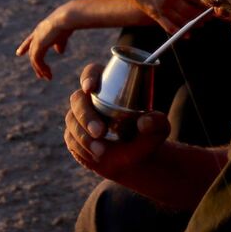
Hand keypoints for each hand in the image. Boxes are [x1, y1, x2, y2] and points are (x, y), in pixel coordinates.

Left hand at [15, 12, 74, 80]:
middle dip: (35, 64)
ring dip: (40, 69)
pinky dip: (41, 68)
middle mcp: (37, 34)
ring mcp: (37, 40)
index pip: (31, 39)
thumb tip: (59, 52)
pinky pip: (37, 60)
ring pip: (34, 58)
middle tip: (40, 75)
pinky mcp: (38, 45)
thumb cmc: (67, 23)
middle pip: (32, 51)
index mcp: (41, 29)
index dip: (25, 46)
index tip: (19, 53)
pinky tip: (48, 73)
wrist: (66, 18)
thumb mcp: (63, 35)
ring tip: (48, 77)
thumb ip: (60, 43)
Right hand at [66, 63, 168, 181]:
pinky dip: (82, 148)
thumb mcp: (159, 129)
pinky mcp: (73, 134)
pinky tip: (95, 155)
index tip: (90, 88)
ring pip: (72, 120)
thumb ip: (157, 123)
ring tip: (101, 151)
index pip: (93, 72)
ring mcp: (79, 117)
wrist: (135, 159)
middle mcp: (90, 99)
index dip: (88, 76)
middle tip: (100, 132)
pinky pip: (71, 139)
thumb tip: (145, 122)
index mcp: (109, 86)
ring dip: (84, 136)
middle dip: (86, 115)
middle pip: (78, 99)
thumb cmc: (147, 136)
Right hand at [126, 0, 204, 30]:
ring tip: (201, 24)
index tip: (214, 5)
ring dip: (194, 24)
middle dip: (203, 16)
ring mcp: (163, 7)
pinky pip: (169, 26)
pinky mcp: (156, 14)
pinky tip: (187, 35)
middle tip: (210, 17)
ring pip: (183, 20)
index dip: (207, 3)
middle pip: (192, 11)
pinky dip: (179, 32)